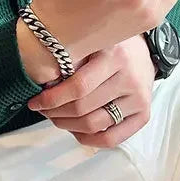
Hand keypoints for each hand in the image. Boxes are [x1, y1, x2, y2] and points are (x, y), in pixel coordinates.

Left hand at [26, 34, 155, 147]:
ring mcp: (139, 99)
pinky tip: (75, 130)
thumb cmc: (110, 45)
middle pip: (84, 108)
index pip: (78, 87)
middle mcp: (130, 79)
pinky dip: (89, 140)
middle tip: (43, 109)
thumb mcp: (90, 41)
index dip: (52, 99)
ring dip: (67, 126)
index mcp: (115, 56)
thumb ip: (70, 59)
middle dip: (55, 113)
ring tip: (56, 117)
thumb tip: (42, 84)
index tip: (35, 101)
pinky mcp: (144, 115)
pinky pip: (112, 139)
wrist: (144, 50)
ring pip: (95, 125)